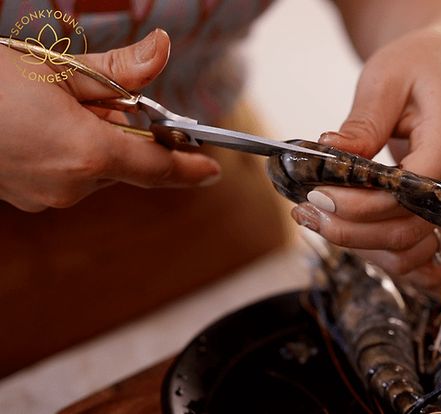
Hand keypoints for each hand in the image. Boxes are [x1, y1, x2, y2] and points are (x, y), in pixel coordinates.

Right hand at [0, 29, 220, 211]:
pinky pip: (70, 176)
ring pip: (98, 168)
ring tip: (58, 107)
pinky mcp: (28, 198)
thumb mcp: (58, 68)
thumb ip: (119, 70)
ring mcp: (47, 196)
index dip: (188, 169)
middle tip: (106, 99)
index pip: (157, 168)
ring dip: (95, 141)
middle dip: (127, 133)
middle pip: (126, 162)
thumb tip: (161, 51)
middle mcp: (72, 186)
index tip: (211, 170)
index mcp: (88, 154)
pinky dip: (72, 153)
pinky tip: (45, 127)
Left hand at [290, 24, 440, 286]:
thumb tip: (329, 152)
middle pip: (407, 231)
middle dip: (350, 230)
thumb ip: (363, 121)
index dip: (360, 203)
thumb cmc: (421, 67)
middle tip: (306, 210)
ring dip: (363, 249)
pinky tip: (356, 238)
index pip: (408, 192)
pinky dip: (388, 259)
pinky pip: (423, 259)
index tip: (316, 194)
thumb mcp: (386, 78)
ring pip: (412, 254)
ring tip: (320, 223)